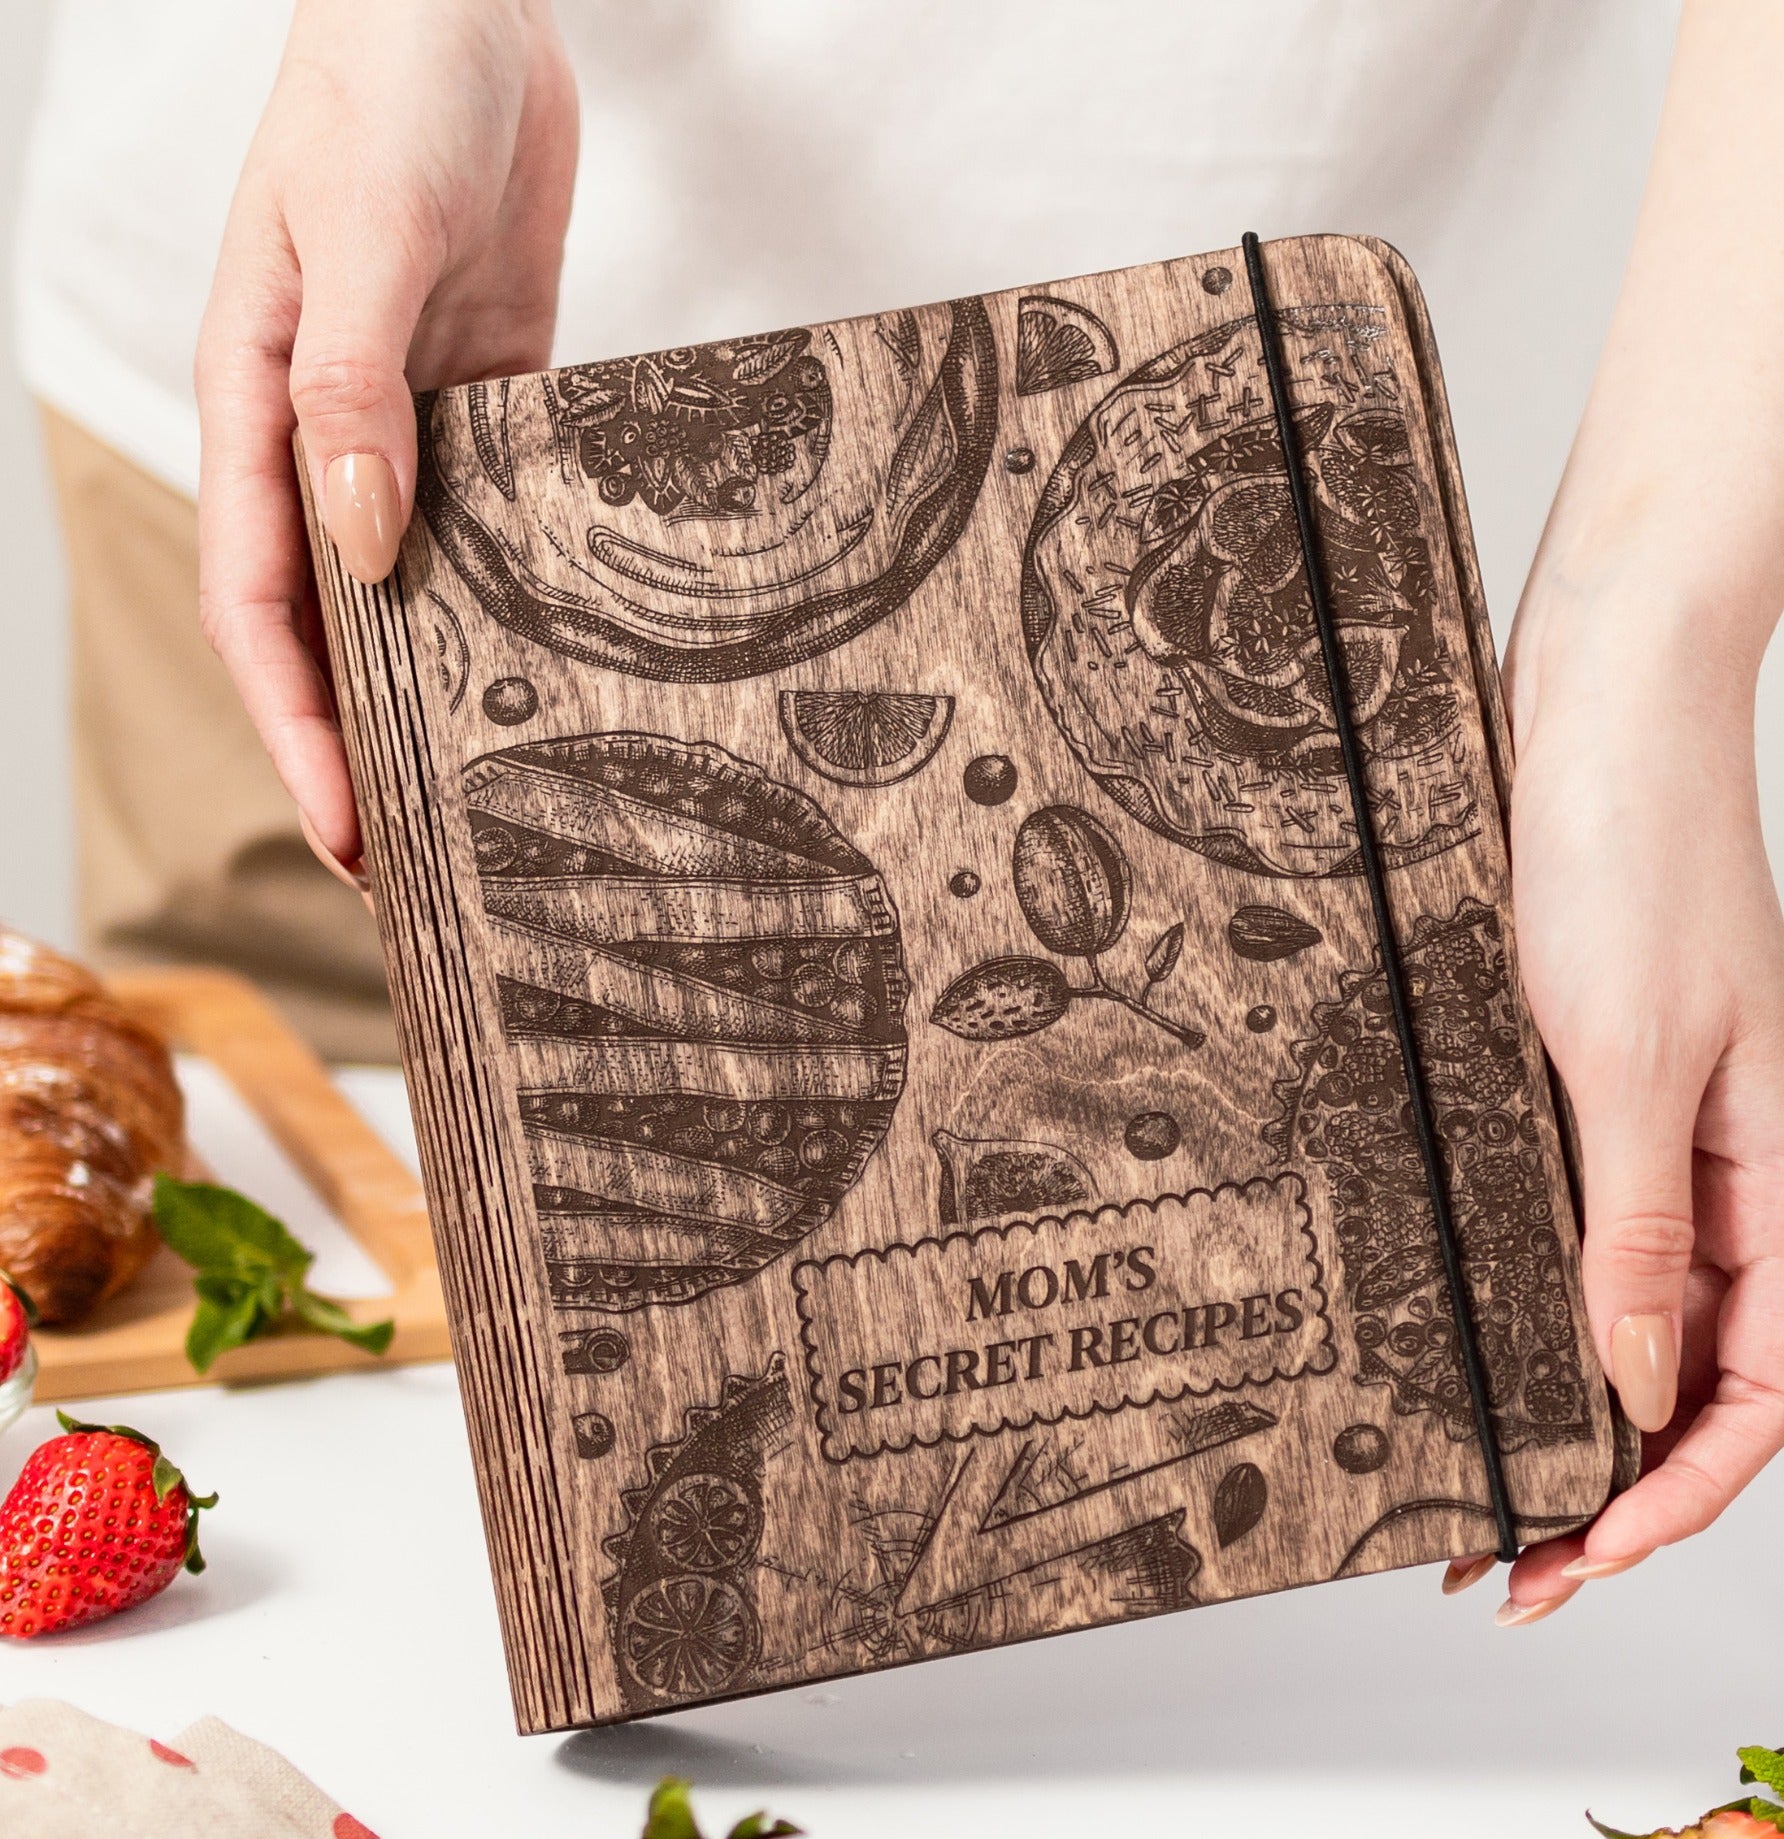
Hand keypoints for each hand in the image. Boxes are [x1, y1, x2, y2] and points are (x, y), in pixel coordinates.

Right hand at [194, 0, 576, 869]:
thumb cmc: (383, 84)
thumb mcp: (356, 236)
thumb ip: (352, 390)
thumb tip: (366, 545)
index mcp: (257, 406)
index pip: (261, 607)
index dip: (298, 729)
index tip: (349, 833)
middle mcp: (325, 435)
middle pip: (335, 623)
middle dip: (367, 743)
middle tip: (432, 861)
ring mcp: (412, 423)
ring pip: (418, 584)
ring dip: (448, 683)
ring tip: (505, 790)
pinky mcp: (493, 397)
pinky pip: (505, 518)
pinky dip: (529, 589)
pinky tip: (578, 655)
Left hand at [1448, 604, 1783, 1620]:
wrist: (1593, 700)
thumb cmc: (1635, 851)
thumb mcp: (1632, 1062)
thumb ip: (1637, 1232)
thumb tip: (1636, 1385)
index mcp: (1768, 1177)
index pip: (1755, 1388)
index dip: (1680, 1495)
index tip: (1582, 1557)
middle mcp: (1715, 1168)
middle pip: (1684, 1370)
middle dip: (1604, 1480)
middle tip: (1498, 1558)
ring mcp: (1643, 1126)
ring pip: (1617, 1309)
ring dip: (1552, 1403)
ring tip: (1462, 1482)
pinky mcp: (1571, 1081)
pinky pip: (1560, 1224)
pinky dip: (1517, 1301)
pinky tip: (1449, 1339)